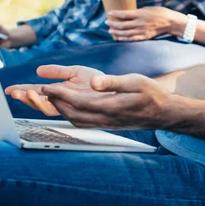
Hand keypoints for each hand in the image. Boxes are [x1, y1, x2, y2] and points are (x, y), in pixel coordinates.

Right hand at [5, 65, 102, 116]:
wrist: (113, 86)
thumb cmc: (96, 80)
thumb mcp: (74, 71)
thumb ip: (57, 71)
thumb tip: (38, 70)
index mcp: (58, 91)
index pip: (36, 91)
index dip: (22, 90)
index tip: (9, 89)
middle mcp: (61, 100)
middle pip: (37, 101)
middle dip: (24, 97)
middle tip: (13, 92)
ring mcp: (67, 105)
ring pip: (45, 107)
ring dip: (34, 100)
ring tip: (25, 92)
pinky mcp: (74, 108)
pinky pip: (58, 109)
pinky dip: (48, 103)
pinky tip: (42, 94)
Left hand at [37, 65, 180, 128]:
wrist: (164, 113)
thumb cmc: (151, 94)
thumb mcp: (135, 81)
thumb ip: (112, 82)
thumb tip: (92, 82)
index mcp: (110, 107)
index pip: (77, 102)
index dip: (59, 95)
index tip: (46, 87)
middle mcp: (105, 119)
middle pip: (71, 114)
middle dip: (53, 103)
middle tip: (40, 92)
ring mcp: (106, 123)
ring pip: (75, 120)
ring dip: (60, 110)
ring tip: (50, 99)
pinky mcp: (107, 124)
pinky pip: (83, 122)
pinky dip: (70, 115)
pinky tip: (67, 108)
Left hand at [106, 7, 184, 41]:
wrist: (170, 22)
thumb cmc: (160, 12)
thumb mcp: (148, 8)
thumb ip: (138, 12)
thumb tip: (128, 14)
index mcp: (140, 14)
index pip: (124, 14)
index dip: (115, 14)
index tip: (109, 13)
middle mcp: (140, 23)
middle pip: (123, 25)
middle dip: (113, 23)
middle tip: (106, 22)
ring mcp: (142, 31)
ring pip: (126, 33)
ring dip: (116, 32)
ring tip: (110, 30)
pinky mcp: (145, 36)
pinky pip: (132, 39)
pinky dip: (124, 39)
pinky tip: (119, 38)